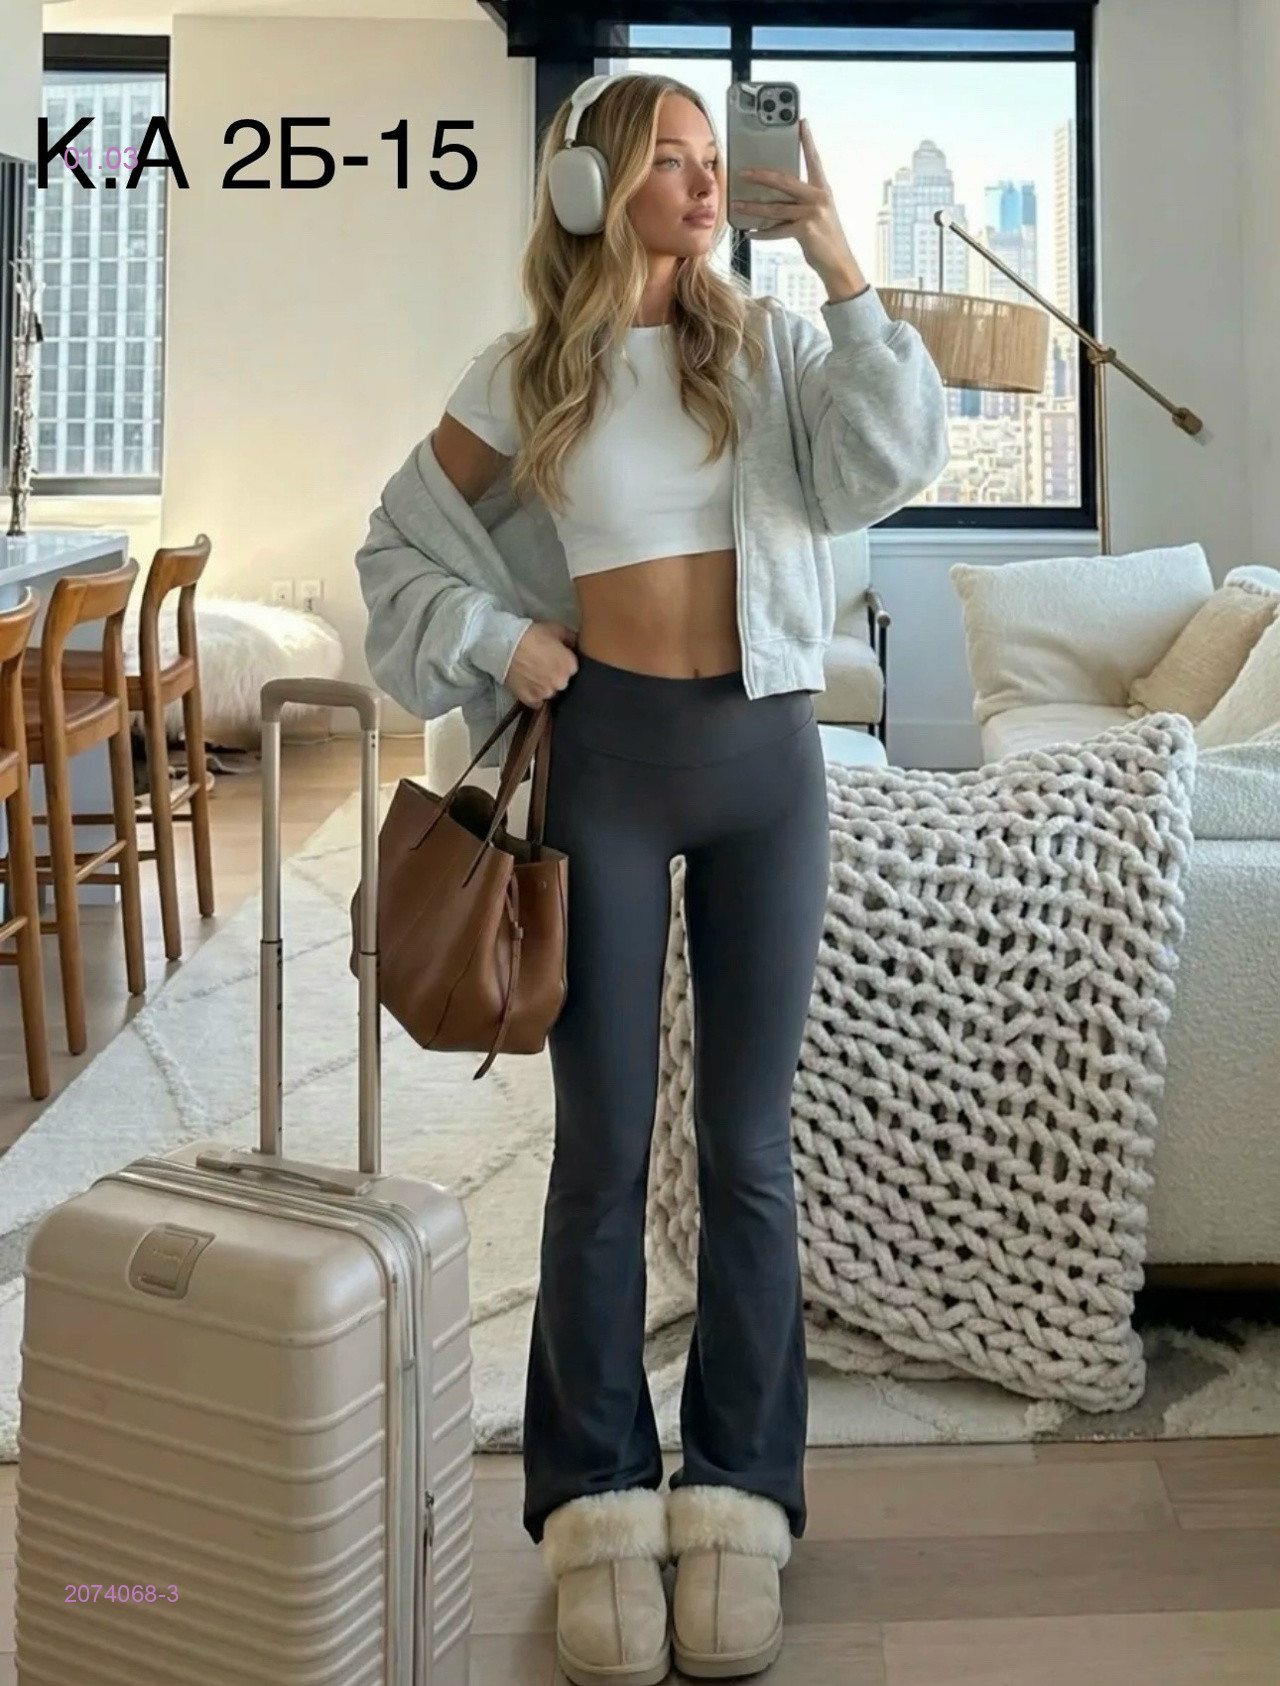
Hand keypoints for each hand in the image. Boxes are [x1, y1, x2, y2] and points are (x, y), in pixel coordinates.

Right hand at [506, 620, 578, 706]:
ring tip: (533, 675)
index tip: (554, 659)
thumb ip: (572, 638)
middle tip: (542, 666)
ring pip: (550, 693)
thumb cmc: (532, 635)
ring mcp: (546, 693)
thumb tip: (577, 644)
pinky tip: (528, 685)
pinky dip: (534, 696)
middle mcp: (562, 683)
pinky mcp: (531, 699)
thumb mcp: (556, 629)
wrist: (505, 645)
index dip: (563, 663)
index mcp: (570, 666)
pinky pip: (537, 702)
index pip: (572, 669)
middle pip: (562, 682)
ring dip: (544, 687)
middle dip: (555, 676)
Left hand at [730, 119, 865, 296]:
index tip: (801, 122)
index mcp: (823, 190)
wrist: (839, 264)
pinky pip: (777, 231)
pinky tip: (750, 233)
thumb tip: (777, 197)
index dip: (808, 140)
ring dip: (753, 207)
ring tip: (736, 205)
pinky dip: (762, 233)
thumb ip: (803, 201)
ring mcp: (812, 214)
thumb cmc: (826, 239)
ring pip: (776, 207)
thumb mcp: (819, 214)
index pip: (814, 160)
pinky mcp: (805, 231)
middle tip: (743, 172)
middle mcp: (818, 198)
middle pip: (784, 180)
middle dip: (761, 175)